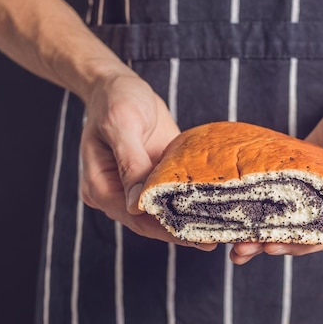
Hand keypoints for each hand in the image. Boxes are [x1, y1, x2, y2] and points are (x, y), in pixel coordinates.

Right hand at [80, 72, 215, 249]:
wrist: (117, 83)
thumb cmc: (115, 99)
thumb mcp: (122, 124)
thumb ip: (131, 163)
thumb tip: (137, 205)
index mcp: (102, 187)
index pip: (136, 219)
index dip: (165, 231)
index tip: (194, 238)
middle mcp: (117, 193)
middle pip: (151, 222)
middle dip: (182, 231)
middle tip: (216, 240)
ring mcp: (136, 186)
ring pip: (163, 211)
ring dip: (189, 220)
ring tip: (220, 229)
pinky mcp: (154, 175)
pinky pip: (172, 193)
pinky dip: (190, 201)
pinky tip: (214, 206)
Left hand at [230, 88, 322, 263]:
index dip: (305, 242)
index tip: (274, 243)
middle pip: (314, 238)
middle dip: (280, 244)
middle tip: (245, 248)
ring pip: (299, 228)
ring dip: (270, 237)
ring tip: (239, 247)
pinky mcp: (310, 190)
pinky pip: (290, 209)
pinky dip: (270, 219)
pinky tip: (245, 226)